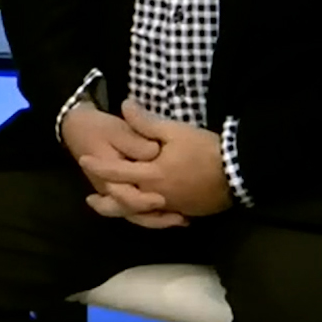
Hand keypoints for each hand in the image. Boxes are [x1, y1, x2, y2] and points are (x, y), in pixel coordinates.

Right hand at [61, 102, 182, 227]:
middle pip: (131, 211)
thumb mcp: (116, 130)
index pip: (124, 196)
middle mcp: (108, 190)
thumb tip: (155, 151)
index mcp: (105, 176)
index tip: (163, 199)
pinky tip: (177, 215)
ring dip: (157, 220)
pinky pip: (136, 211)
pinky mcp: (121, 192)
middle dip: (155, 217)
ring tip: (183, 220)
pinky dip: (155, 215)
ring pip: (134, 215)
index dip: (143, 200)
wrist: (79, 128)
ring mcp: (114, 194)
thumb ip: (135, 143)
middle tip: (179, 217)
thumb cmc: (98, 129)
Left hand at [78, 100, 233, 219]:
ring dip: (124, 210)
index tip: (83, 159)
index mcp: (151, 175)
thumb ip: (146, 122)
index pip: (117, 171)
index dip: (98, 166)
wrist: (239, 172)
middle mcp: (157, 195)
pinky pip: (160, 216)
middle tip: (90, 197)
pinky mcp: (186, 210)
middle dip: (105, 201)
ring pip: (141, 213)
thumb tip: (124, 106)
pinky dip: (148, 214)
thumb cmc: (205, 149)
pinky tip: (144, 209)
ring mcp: (172, 205)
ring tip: (114, 205)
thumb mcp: (175, 131)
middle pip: (124, 202)